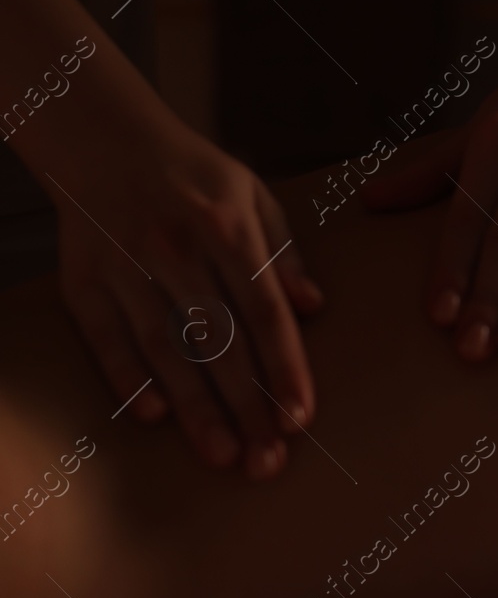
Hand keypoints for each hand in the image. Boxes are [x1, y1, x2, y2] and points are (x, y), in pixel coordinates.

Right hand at [47, 118, 322, 478]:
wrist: (102, 136)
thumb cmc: (192, 173)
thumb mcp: (252, 194)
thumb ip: (283, 253)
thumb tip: (314, 307)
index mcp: (228, 227)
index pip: (264, 311)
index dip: (285, 366)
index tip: (302, 415)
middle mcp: (177, 250)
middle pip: (220, 341)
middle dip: (247, 405)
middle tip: (268, 461)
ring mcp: (126, 266)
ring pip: (166, 349)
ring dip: (195, 408)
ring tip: (223, 456)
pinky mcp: (82, 280)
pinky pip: (106, 337)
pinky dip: (129, 378)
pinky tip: (155, 417)